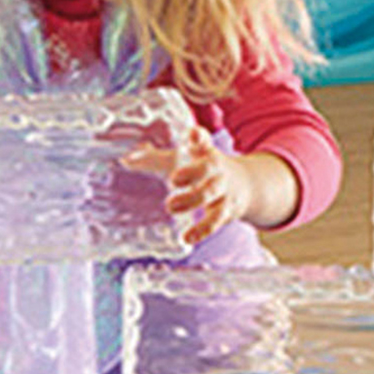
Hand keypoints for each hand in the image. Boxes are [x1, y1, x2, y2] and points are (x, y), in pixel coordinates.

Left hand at [163, 125, 252, 244]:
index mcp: (205, 153)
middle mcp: (216, 169)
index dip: (198, 137)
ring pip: (211, 194)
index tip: (193, 135)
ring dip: (192, 200)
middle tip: (172, 179)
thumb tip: (125, 160)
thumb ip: (154, 159)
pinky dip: (202, 230)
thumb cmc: (203, 169)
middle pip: (208, 169)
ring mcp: (224, 190)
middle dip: (192, 173)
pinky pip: (216, 221)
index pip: (203, 141)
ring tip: (170, 206)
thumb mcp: (182, 160)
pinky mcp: (227, 210)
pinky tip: (187, 238)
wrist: (248, 185)